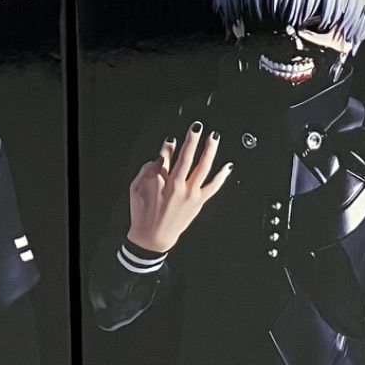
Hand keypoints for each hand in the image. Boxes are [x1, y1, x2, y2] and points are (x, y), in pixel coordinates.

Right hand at [126, 121, 232, 254]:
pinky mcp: (198, 202)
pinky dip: (221, 176)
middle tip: (197, 126)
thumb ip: (146, 170)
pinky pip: (213, 187)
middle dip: (192, 140)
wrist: (152, 238)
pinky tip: (228, 166)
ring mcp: (190, 195)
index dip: (169, 146)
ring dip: (209, 151)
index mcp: (160, 182)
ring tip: (214, 137)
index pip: (166, 156)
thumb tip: (160, 156)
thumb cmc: (142, 213)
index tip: (172, 139)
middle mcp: (177, 187)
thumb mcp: (135, 188)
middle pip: (187, 158)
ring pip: (203, 168)